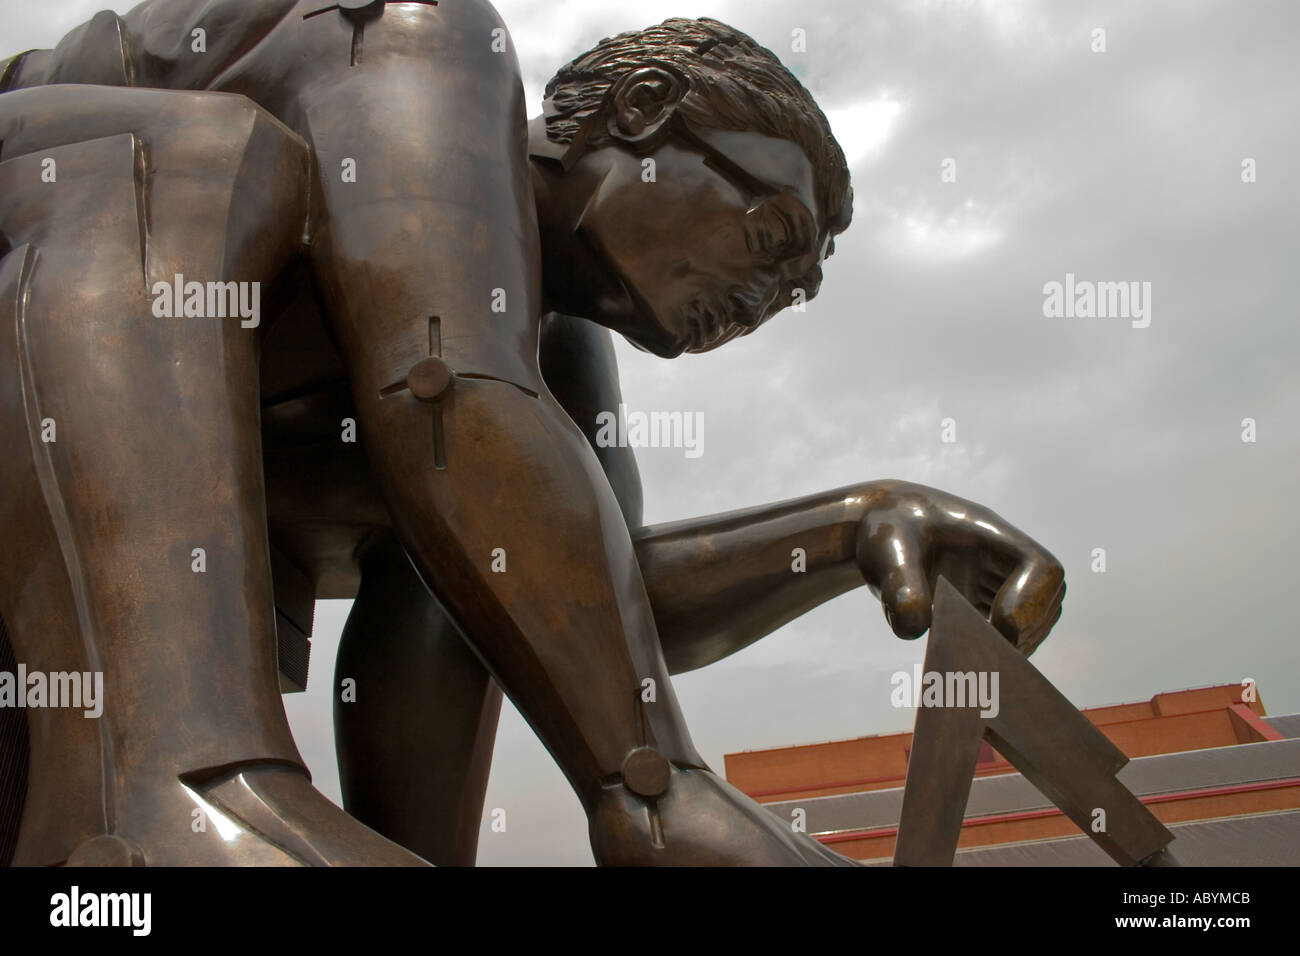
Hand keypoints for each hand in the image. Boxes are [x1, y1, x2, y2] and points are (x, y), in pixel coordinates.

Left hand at [854, 481, 1064, 654]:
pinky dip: (996, 648)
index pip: (1042, 567)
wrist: (875, 529)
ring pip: (1035, 618)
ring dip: (1014, 643)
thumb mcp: (884, 550)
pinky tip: (961, 654)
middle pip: (1048, 598)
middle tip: (984, 650)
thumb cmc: (884, 529)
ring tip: (970, 654)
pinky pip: (1011, 630)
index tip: (998, 625)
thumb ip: (899, 587)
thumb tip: (915, 629)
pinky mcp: (984, 601)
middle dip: (1026, 630)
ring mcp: (996, 580)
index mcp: (988, 535)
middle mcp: (1001, 559)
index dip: (1032, 600)